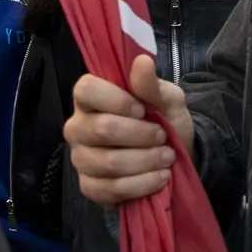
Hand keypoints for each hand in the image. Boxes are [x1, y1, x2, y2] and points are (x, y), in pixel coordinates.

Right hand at [65, 54, 192, 208]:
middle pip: (101, 129)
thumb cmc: (163, 120)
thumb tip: (142, 62)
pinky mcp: (89, 187)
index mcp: (90, 97)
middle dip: (140, 135)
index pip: (86, 90)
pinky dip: (141, 184)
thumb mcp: (167, 99)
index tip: (143, 110)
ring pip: (108, 162)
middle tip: (163, 137)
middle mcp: (78, 127)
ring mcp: (81, 159)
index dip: (116, 100)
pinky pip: (111, 189)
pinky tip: (160, 178)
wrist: (174, 157)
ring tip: (167, 157)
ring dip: (145, 161)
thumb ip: (151, 84)